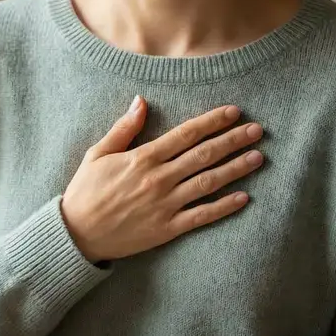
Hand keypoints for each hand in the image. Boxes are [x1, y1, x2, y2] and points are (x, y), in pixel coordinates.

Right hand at [61, 96, 264, 262]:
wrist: (76, 234)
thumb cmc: (85, 192)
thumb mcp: (97, 154)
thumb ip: (124, 129)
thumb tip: (140, 101)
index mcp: (143, 157)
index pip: (186, 134)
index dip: (212, 121)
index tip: (234, 112)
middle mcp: (159, 178)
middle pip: (204, 154)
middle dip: (233, 140)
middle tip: (258, 130)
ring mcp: (165, 204)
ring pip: (208, 182)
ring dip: (236, 169)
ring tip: (258, 157)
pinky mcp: (167, 228)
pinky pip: (201, 216)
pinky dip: (224, 207)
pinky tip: (244, 197)